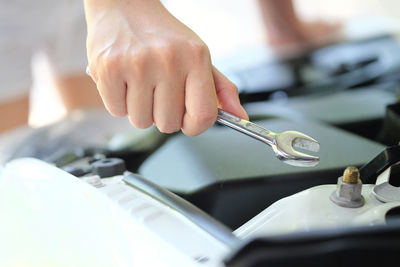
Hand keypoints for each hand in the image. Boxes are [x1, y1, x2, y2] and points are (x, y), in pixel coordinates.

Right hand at [84, 0, 246, 135]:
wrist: (124, 5)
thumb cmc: (164, 36)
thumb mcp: (198, 56)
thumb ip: (220, 89)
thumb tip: (240, 117)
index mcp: (196, 58)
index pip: (203, 116)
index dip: (194, 126)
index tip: (187, 120)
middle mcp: (168, 60)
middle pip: (168, 124)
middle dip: (163, 114)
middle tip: (158, 91)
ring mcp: (137, 64)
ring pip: (141, 121)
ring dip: (140, 109)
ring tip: (140, 83)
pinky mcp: (108, 68)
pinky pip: (117, 111)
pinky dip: (119, 102)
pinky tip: (123, 81)